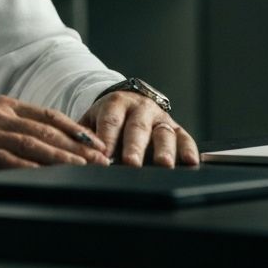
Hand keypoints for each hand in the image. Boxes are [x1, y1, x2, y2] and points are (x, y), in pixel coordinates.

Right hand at [0, 95, 109, 172]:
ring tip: (85, 170)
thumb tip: (42, 144)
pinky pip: (11, 160)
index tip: (95, 143)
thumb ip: (7, 128)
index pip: (47, 115)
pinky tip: (49, 178)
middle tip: (101, 160)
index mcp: (1, 105)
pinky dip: (33, 169)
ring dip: (64, 158)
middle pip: (47, 129)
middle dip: (78, 146)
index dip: (74, 129)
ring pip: (35, 144)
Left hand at [82, 91, 199, 167]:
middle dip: (135, 147)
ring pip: (163, 133)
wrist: (127, 103)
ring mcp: (160, 118)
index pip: (111, 120)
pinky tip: (191, 162)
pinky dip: (189, 150)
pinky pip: (185, 138)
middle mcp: (140, 108)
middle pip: (137, 128)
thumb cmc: (106, 118)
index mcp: (116, 103)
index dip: (108, 138)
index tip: (104, 156)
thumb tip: (76, 153)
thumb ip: (84, 135)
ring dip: (164, 150)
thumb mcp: (91, 120)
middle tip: (131, 163)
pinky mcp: (176, 128)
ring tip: (164, 164)